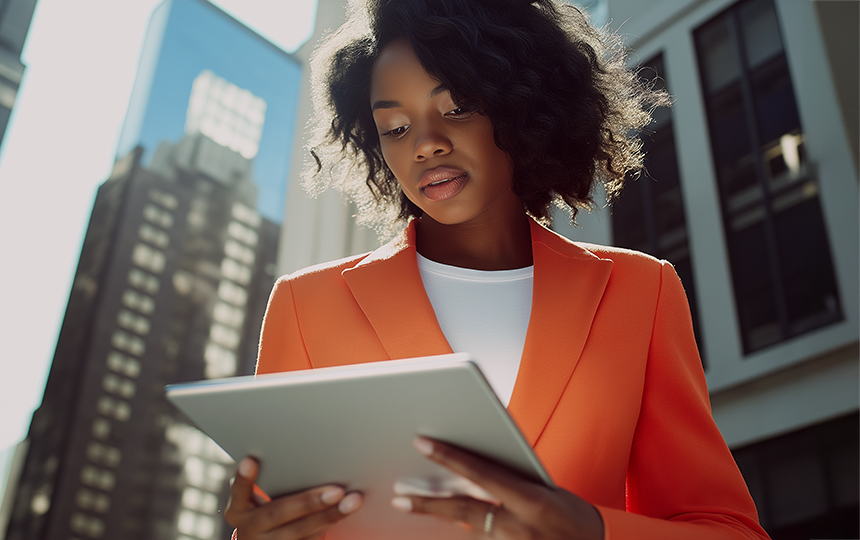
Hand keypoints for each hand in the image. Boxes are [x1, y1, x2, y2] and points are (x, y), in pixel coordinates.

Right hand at [225, 456, 362, 538]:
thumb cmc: (267, 510)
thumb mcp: (257, 500)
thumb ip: (271, 480)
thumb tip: (307, 455)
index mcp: (238, 510)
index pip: (238, 492)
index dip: (244, 478)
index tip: (250, 460)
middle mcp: (249, 530)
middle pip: (278, 514)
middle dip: (309, 502)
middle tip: (336, 491)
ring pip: (299, 532)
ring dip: (329, 515)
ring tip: (352, 501)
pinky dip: (328, 525)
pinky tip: (345, 514)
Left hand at [390, 438, 603, 539]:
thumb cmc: (570, 516)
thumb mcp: (545, 493)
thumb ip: (508, 486)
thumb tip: (466, 480)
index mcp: (533, 501)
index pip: (482, 473)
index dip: (450, 457)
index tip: (422, 443)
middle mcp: (522, 527)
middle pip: (464, 511)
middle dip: (428, 502)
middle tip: (399, 496)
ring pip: (468, 533)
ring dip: (441, 519)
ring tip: (412, 506)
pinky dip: (463, 534)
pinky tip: (441, 528)